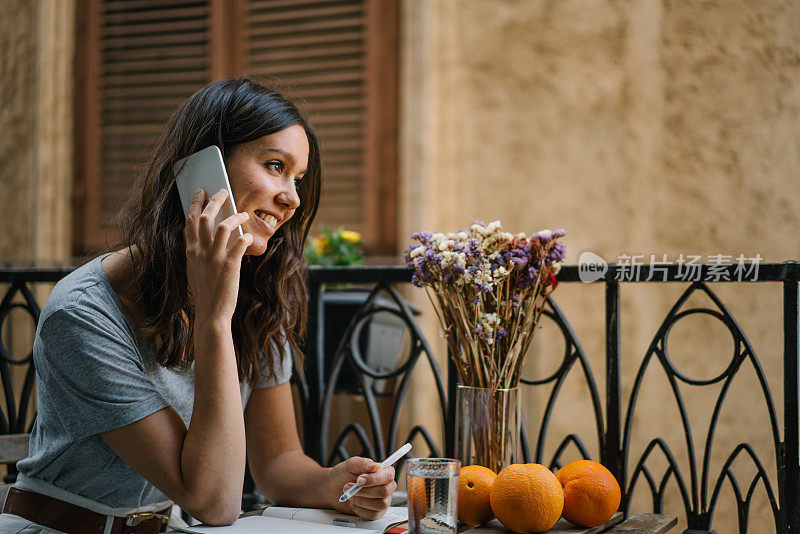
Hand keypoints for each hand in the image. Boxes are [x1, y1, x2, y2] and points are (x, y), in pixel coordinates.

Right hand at [184, 188, 252, 323]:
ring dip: (236, 216)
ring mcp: (215, 258)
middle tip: (223, 191)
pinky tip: (249, 237)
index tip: (201, 192)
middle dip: (215, 200)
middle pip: (205, 217)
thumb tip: (208, 236)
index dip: (195, 203)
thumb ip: (198, 251)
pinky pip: (240, 243)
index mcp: (190, 251)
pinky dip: (246, 236)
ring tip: (243, 214)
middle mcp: (201, 252)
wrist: (211, 313)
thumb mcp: (195, 269)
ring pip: (224, 226)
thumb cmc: (205, 291)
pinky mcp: (230, 266)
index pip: (190, 221)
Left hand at [329, 457, 396, 519]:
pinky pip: (373, 515)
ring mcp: (383, 500)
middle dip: (364, 491)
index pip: (388, 476)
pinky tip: (354, 503)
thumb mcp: (351, 464)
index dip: (374, 479)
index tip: (359, 480)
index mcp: (384, 472)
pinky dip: (360, 509)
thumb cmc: (344, 474)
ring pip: (380, 504)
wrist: (334, 488)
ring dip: (361, 500)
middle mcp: (386, 486)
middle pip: (385, 491)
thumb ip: (363, 463)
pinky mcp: (376, 512)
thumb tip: (375, 466)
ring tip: (350, 495)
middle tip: (349, 487)